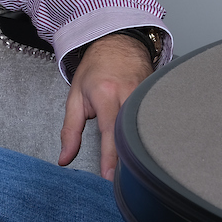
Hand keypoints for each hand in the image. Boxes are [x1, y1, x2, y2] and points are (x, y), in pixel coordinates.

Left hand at [58, 33, 153, 180]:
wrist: (117, 42)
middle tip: (122, 178)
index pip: (109, 131)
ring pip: (145, 127)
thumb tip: (64, 158)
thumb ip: (70, 129)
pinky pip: (155, 120)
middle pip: (131, 133)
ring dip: (140, 147)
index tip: (109, 177)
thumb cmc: (95, 69)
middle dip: (127, 158)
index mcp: (105, 94)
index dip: (110, 157)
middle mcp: (128, 94)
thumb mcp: (75, 96)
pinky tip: (149, 145)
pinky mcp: (157, 95)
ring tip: (136, 166)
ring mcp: (146, 94)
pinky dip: (150, 134)